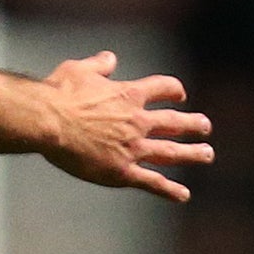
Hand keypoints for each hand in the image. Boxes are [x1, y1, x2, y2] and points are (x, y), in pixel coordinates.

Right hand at [42, 51, 212, 200]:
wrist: (47, 122)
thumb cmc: (58, 94)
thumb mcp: (78, 70)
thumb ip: (98, 65)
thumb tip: (110, 58)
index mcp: (128, 95)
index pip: (162, 88)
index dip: (173, 90)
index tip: (180, 94)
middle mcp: (137, 122)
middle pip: (174, 123)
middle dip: (193, 124)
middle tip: (205, 126)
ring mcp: (133, 148)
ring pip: (171, 153)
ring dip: (192, 153)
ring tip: (206, 154)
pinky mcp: (121, 171)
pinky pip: (151, 182)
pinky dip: (169, 189)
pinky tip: (183, 194)